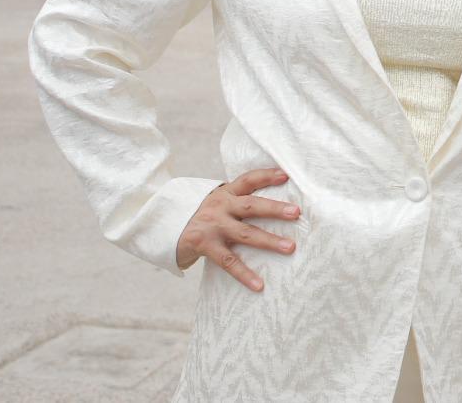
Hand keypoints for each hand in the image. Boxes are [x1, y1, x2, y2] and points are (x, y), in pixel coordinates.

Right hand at [176, 167, 300, 290]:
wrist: (165, 228)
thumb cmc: (204, 217)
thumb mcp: (219, 203)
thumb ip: (240, 201)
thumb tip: (277, 207)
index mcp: (226, 193)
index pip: (248, 179)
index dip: (267, 175)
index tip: (286, 175)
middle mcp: (220, 206)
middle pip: (251, 205)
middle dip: (275, 209)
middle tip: (296, 213)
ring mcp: (212, 226)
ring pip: (245, 234)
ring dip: (269, 241)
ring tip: (290, 248)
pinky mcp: (204, 245)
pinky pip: (228, 261)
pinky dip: (245, 274)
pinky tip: (259, 285)